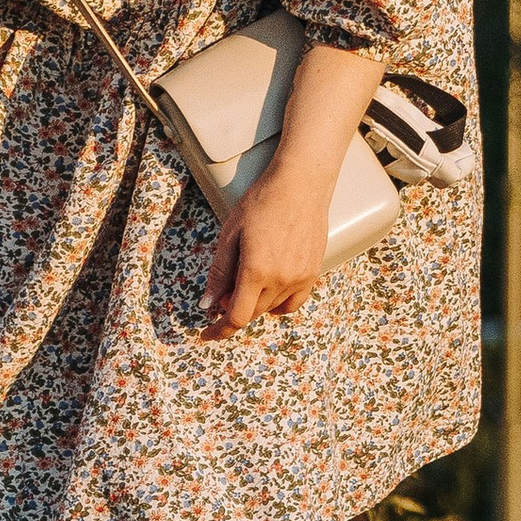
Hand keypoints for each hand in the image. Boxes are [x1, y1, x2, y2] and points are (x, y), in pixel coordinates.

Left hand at [201, 154, 335, 335]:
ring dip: (254, 302)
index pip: (236, 317)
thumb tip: (207, 304)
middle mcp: (281, 280)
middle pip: (252, 312)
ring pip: (271, 308)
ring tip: (246, 277)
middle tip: (222, 289)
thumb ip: (219, 273)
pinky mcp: (313, 273)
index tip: (207, 334)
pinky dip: (277, 303)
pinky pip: (293, 302)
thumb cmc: (262, 203)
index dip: (219, 330)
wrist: (300, 185)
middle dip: (232, 307)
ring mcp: (300, 278)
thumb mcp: (230, 235)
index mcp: (256, 271)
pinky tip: (268, 289)